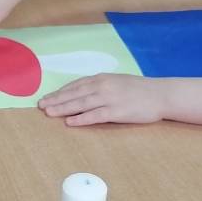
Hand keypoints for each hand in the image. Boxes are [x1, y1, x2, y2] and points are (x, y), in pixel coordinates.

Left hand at [38, 75, 168, 125]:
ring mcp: (109, 98)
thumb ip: (100, 86)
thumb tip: (82, 93)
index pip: (75, 85)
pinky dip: (81, 119)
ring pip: (81, 104)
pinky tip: (70, 122)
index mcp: (102, 79)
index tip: (47, 98)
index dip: (60, 92)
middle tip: (40, 106)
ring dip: (63, 108)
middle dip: (56, 100)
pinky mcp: (116, 111)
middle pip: (74, 94)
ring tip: (49, 113)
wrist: (161, 94)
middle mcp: (103, 86)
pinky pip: (95, 115)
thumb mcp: (117, 82)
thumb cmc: (139, 90)